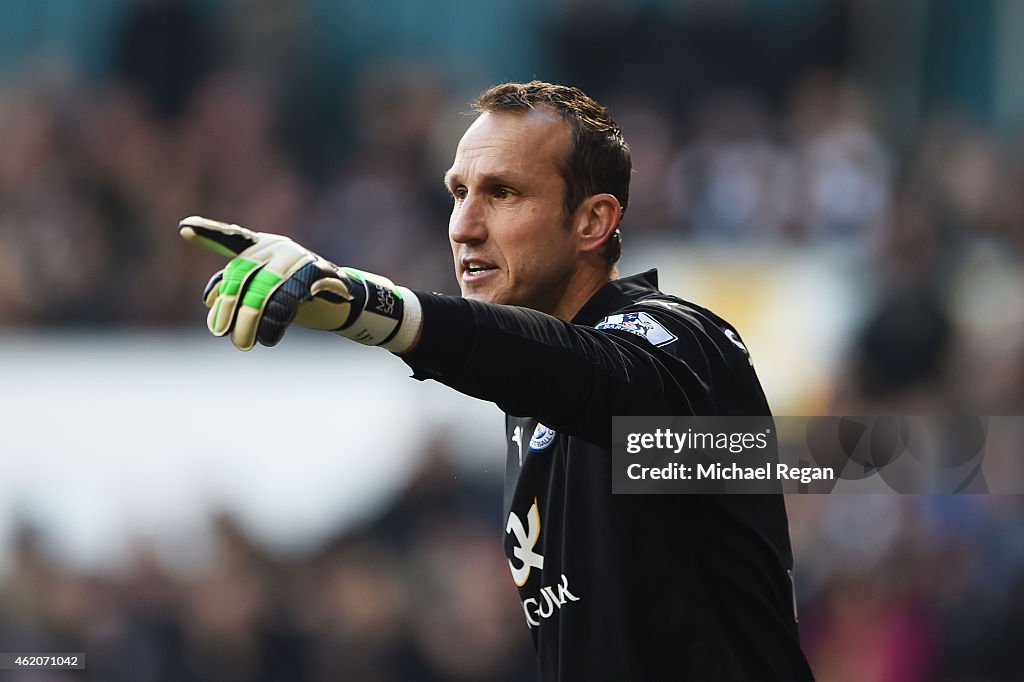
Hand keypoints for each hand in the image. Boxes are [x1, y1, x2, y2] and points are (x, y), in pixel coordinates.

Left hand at [179, 216, 416, 350]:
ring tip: (244, 343)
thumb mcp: (263, 293)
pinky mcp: (316, 273)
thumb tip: (209, 300)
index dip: (209, 233)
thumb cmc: (296, 298)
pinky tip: (268, 338)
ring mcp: (297, 257)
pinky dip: (273, 324)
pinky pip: (285, 301)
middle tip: (219, 333)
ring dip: (249, 321)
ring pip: (262, 290)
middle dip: (229, 307)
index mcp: (262, 245)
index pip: (232, 240)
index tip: (184, 227)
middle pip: (241, 274)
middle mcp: (277, 246)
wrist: (344, 305)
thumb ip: (236, 290)